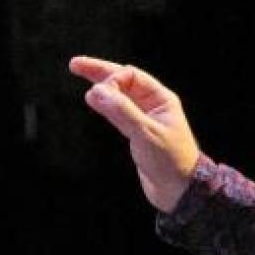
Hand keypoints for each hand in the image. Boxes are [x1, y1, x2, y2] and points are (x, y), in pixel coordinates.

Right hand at [69, 55, 200, 212]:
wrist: (179, 190)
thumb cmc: (171, 162)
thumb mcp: (146, 134)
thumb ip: (122, 112)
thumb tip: (96, 90)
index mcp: (162, 100)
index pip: (132, 76)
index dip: (112, 79)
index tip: (98, 93)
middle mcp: (153, 106)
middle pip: (124, 81)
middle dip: (101, 72)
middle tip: (76, 65)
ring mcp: (144, 118)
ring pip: (119, 95)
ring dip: (100, 85)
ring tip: (79, 72)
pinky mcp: (136, 132)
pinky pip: (117, 111)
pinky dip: (105, 104)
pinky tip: (94, 98)